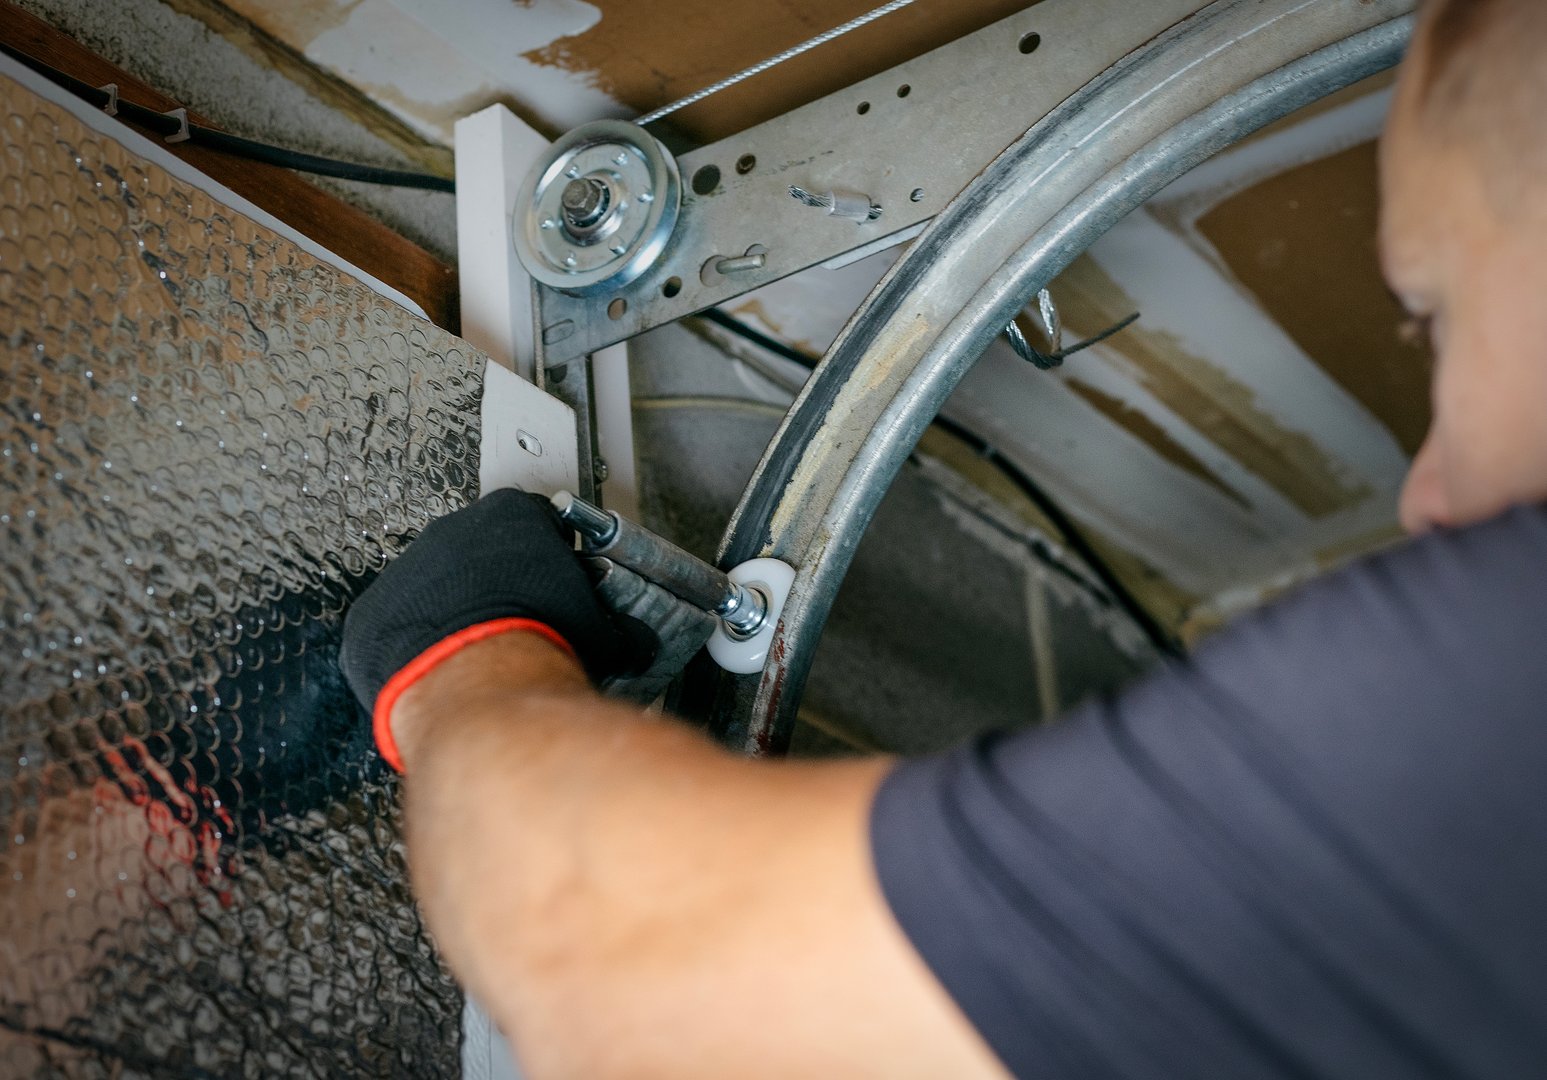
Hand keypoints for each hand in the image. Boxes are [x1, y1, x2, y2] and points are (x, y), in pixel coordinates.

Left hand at [339, 488, 626, 768]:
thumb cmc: (537, 641)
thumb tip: (631, 642)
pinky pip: (396, 626)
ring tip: (481, 652)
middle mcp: (454, 529)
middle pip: (480, 550)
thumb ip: (611, 625)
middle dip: (497, 582)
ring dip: (454, 613)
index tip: (554, 582)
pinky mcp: (374, 613)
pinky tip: (442, 670)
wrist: (477, 682)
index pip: (536, 521)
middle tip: (520, 621)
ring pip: (434, 588)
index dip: (548, 555)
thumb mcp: (597, 630)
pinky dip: (414, 646)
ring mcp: (407, 569)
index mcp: (512, 514)